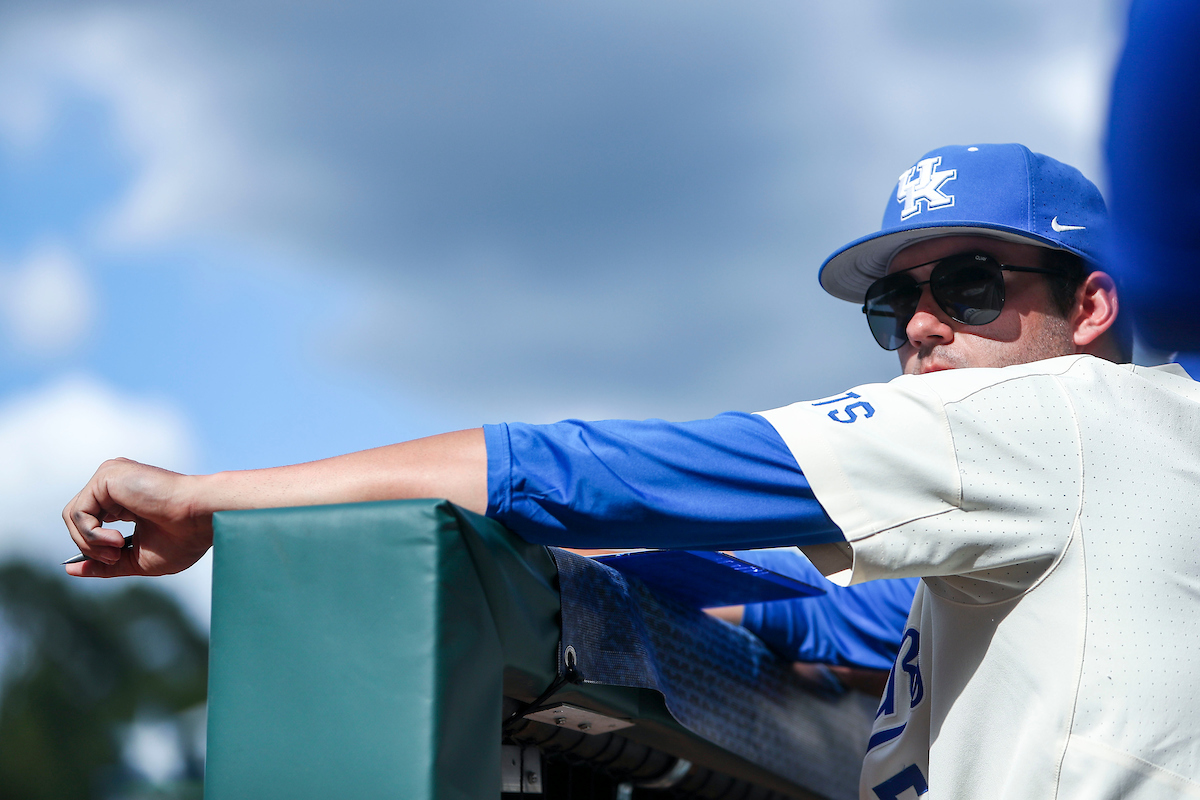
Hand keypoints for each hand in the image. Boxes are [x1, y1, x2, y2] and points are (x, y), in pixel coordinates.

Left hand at [62, 458, 213, 577]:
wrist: (201, 518)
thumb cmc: (183, 539)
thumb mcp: (137, 559)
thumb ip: (105, 564)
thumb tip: (71, 570)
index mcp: (125, 500)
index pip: (92, 522)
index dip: (93, 546)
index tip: (108, 561)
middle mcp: (115, 486)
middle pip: (78, 520)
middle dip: (91, 547)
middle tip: (116, 557)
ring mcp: (111, 478)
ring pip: (73, 516)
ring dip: (90, 543)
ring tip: (116, 549)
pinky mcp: (107, 476)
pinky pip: (77, 512)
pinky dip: (90, 533)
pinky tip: (115, 539)